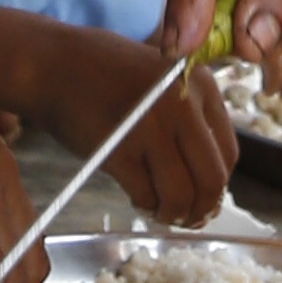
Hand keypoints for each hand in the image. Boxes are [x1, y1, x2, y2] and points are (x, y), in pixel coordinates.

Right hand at [14, 21, 235, 222]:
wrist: (53, 65)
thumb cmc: (105, 75)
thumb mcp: (163, 82)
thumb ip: (189, 121)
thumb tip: (208, 185)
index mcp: (199, 85)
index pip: (228, 154)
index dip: (217, 186)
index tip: (203, 198)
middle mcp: (182, 105)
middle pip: (212, 179)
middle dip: (201, 209)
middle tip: (186, 217)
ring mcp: (151, 127)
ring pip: (181, 195)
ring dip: (173, 214)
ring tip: (160, 211)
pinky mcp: (120, 149)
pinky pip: (146, 196)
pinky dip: (144, 205)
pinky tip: (136, 195)